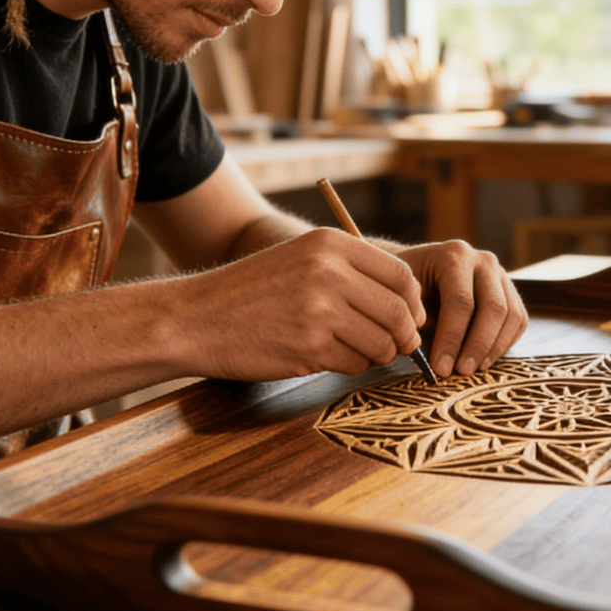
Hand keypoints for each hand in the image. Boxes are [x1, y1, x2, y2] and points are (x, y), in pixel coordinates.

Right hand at [166, 228, 426, 381]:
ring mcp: (320, 310)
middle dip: (405, 335)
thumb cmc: (251, 293)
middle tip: (397, 346)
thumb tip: (408, 304)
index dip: (413, 303)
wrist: (196, 319)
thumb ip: (350, 272)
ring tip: (358, 351)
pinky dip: (351, 366)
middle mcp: (329, 272)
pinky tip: (329, 358)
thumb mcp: (300, 259)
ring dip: (378, 354)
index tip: (409, 318)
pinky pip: (355, 363)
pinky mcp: (309, 346)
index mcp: (330, 244)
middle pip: (400, 311)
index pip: (401, 275)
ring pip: (382, 342)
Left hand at [395, 241, 527, 377]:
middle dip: (477, 346)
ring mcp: (501, 274)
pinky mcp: (510, 291)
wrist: (420, 270)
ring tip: (472, 369)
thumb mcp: (404, 299)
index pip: (460, 301)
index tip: (440, 369)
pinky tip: (484, 360)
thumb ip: (415, 321)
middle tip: (461, 372)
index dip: (451, 339)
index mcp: (453, 256)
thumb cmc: (408, 289)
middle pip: (493, 307)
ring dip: (493, 349)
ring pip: (512, 315)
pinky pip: (519, 321)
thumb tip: (431, 357)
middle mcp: (482, 260)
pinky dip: (505, 344)